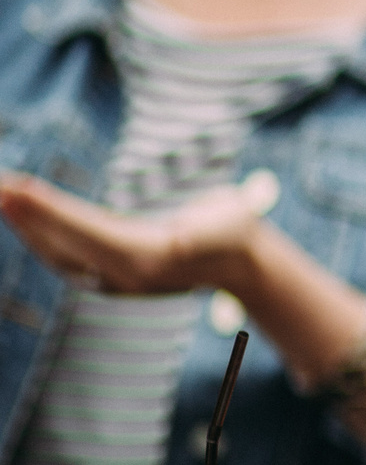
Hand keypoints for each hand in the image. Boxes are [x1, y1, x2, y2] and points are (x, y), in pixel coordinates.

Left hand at [0, 172, 268, 293]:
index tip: (18, 188)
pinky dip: (42, 232)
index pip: (85, 231)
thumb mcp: (227, 225)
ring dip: (27, 224)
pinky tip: (27, 216)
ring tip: (3, 195)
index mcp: (146, 259)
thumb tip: (176, 239)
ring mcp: (114, 275)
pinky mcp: (111, 270)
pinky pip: (65, 253)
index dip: (50, 210)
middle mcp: (122, 273)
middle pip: (62, 242)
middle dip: (27, 214)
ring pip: (57, 251)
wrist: (243, 261)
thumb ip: (197, 233)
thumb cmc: (236, 235)